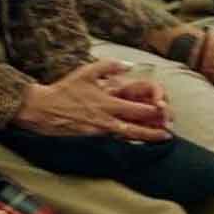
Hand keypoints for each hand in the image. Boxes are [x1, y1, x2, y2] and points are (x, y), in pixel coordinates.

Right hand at [16, 60, 170, 141]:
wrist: (43, 109)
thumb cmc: (65, 89)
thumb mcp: (87, 72)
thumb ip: (110, 66)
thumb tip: (129, 65)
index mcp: (108, 103)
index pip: (138, 109)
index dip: (155, 111)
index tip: (166, 112)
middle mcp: (106, 120)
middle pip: (137, 128)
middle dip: (155, 131)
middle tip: (170, 133)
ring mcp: (99, 133)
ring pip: (127, 139)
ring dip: (145, 140)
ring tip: (160, 142)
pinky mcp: (91, 141)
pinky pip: (112, 144)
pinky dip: (126, 145)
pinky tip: (136, 148)